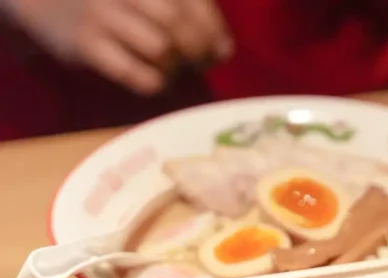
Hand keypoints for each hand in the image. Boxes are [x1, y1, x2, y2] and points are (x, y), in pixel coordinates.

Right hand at [0, 0, 232, 94]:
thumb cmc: (113, 1)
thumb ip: (190, 10)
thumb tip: (224, 51)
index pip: (194, 1)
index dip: (214, 29)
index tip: (220, 49)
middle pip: (179, 23)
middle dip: (198, 49)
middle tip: (196, 62)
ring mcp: (102, 13)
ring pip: (162, 48)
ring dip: (175, 65)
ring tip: (170, 66)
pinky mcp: (85, 43)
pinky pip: (137, 74)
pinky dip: (155, 82)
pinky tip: (153, 78)